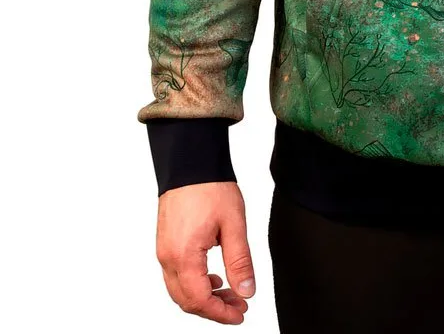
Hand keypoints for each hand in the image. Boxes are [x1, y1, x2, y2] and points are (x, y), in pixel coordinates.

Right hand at [155, 181, 255, 323]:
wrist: (190, 161)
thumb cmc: (210, 187)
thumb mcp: (233, 225)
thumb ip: (240, 261)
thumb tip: (247, 291)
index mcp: (184, 256)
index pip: (200, 300)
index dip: (221, 313)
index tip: (240, 315)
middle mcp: (167, 257)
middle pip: (186, 301)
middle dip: (214, 309)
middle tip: (239, 306)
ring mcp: (163, 251)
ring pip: (179, 290)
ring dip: (204, 297)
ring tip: (231, 292)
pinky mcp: (165, 243)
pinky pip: (176, 275)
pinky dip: (195, 284)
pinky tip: (214, 277)